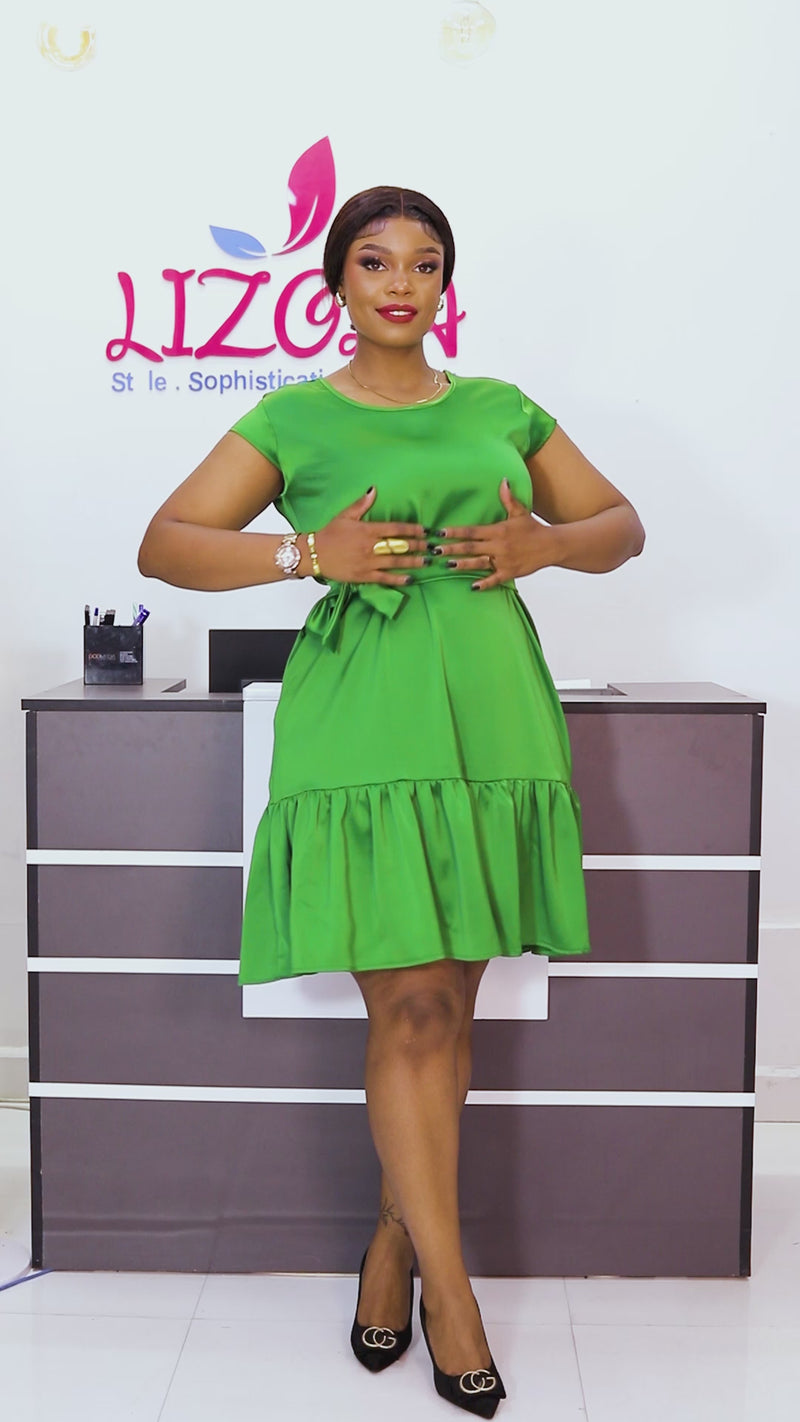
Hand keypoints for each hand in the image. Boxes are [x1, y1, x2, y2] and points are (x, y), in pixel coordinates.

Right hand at [313, 487, 427, 585]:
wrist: (314, 554)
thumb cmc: (329, 534)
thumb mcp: (345, 516)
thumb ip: (361, 504)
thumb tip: (373, 489)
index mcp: (367, 530)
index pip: (395, 529)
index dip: (412, 530)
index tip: (425, 530)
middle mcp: (370, 546)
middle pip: (399, 546)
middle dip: (418, 546)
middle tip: (432, 546)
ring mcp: (368, 562)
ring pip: (395, 562)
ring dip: (413, 562)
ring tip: (427, 561)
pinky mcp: (363, 576)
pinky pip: (384, 578)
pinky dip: (398, 579)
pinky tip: (410, 579)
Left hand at [437, 478, 556, 589]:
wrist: (551, 545)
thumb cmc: (533, 528)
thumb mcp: (520, 512)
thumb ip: (508, 498)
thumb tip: (503, 480)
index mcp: (498, 530)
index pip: (472, 531)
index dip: (455, 532)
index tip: (440, 533)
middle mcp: (498, 546)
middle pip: (470, 547)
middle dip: (452, 549)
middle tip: (435, 551)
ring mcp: (504, 561)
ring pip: (478, 563)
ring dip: (462, 564)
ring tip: (447, 565)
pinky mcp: (510, 573)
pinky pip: (494, 579)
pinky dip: (484, 584)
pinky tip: (472, 586)